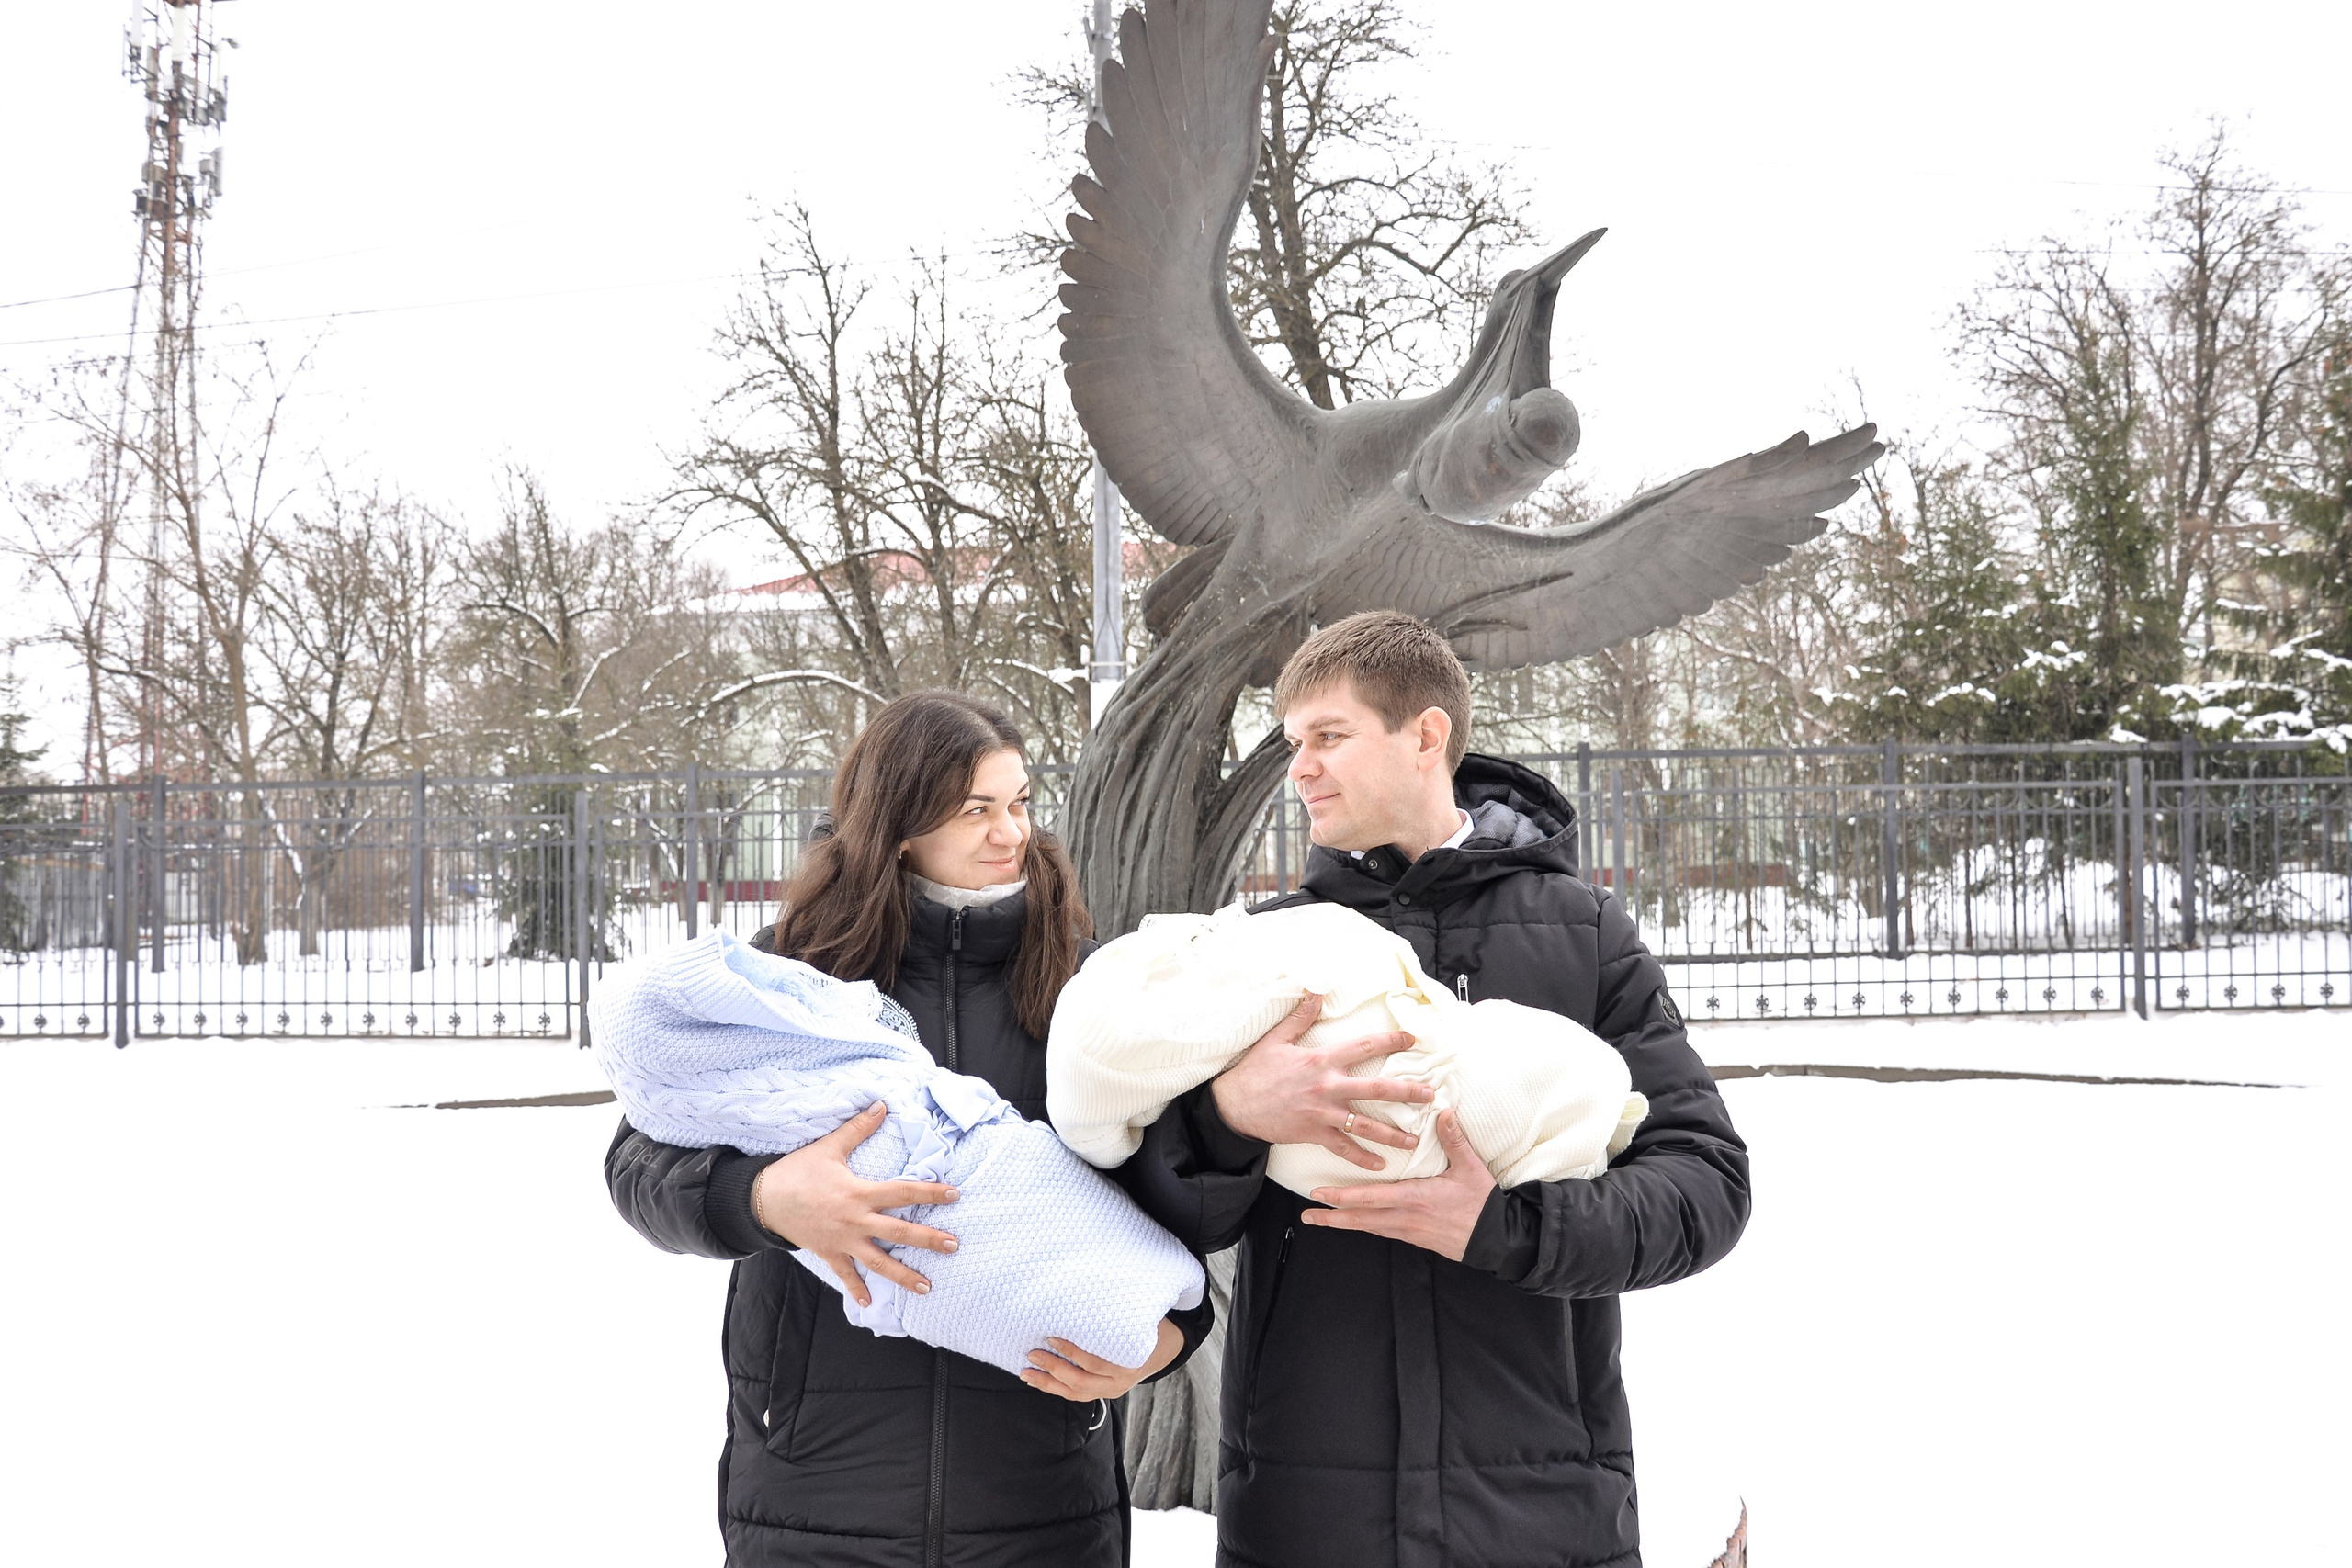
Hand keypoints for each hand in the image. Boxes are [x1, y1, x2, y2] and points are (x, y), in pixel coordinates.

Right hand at [751, 1102, 959, 1307]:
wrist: (763, 1199)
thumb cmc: (797, 1171)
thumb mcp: (830, 1147)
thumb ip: (859, 1128)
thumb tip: (882, 1105)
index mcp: (860, 1194)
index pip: (903, 1193)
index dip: (931, 1193)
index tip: (955, 1195)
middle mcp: (856, 1221)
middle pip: (899, 1233)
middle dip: (929, 1240)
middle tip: (954, 1246)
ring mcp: (843, 1241)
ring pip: (879, 1262)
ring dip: (904, 1275)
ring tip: (927, 1286)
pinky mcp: (829, 1253)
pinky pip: (845, 1275)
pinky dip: (857, 1289)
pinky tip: (870, 1304)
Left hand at [1021, 1317, 1185, 1402]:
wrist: (1162, 1349)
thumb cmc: (1145, 1326)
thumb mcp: (1138, 1318)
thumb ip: (1116, 1314)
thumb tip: (1085, 1291)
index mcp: (1130, 1362)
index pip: (1095, 1362)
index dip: (1072, 1353)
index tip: (1051, 1338)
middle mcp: (1120, 1382)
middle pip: (1081, 1381)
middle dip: (1054, 1369)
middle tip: (1032, 1354)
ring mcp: (1111, 1391)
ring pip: (1075, 1393)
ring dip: (1048, 1384)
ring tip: (1026, 1373)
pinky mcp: (1103, 1394)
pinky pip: (1076, 1395)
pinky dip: (1055, 1389)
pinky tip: (1038, 1382)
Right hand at [1210, 993, 1433, 1170]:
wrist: (1234, 1106)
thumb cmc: (1255, 1071)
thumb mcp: (1277, 1039)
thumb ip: (1300, 1017)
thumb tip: (1316, 990)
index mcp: (1322, 1060)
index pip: (1364, 1047)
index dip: (1391, 1041)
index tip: (1413, 1039)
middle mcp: (1328, 1087)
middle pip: (1376, 1089)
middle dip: (1407, 1092)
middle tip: (1430, 1095)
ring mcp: (1323, 1114)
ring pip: (1366, 1125)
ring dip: (1393, 1133)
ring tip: (1415, 1140)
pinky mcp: (1314, 1134)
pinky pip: (1344, 1149)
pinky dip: (1363, 1158)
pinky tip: (1381, 1165)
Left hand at [1303, 1109, 1493, 1261]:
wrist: (1495, 1240)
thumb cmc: (1481, 1203)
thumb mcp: (1470, 1168)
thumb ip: (1453, 1139)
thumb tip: (1443, 1110)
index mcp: (1414, 1198)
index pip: (1370, 1198)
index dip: (1342, 1197)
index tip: (1318, 1194)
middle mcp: (1405, 1217)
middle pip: (1360, 1219)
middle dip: (1331, 1217)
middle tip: (1306, 1215)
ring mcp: (1408, 1230)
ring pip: (1367, 1227)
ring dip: (1343, 1224)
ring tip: (1320, 1220)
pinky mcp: (1414, 1237)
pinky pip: (1381, 1231)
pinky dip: (1363, 1226)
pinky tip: (1354, 1223)